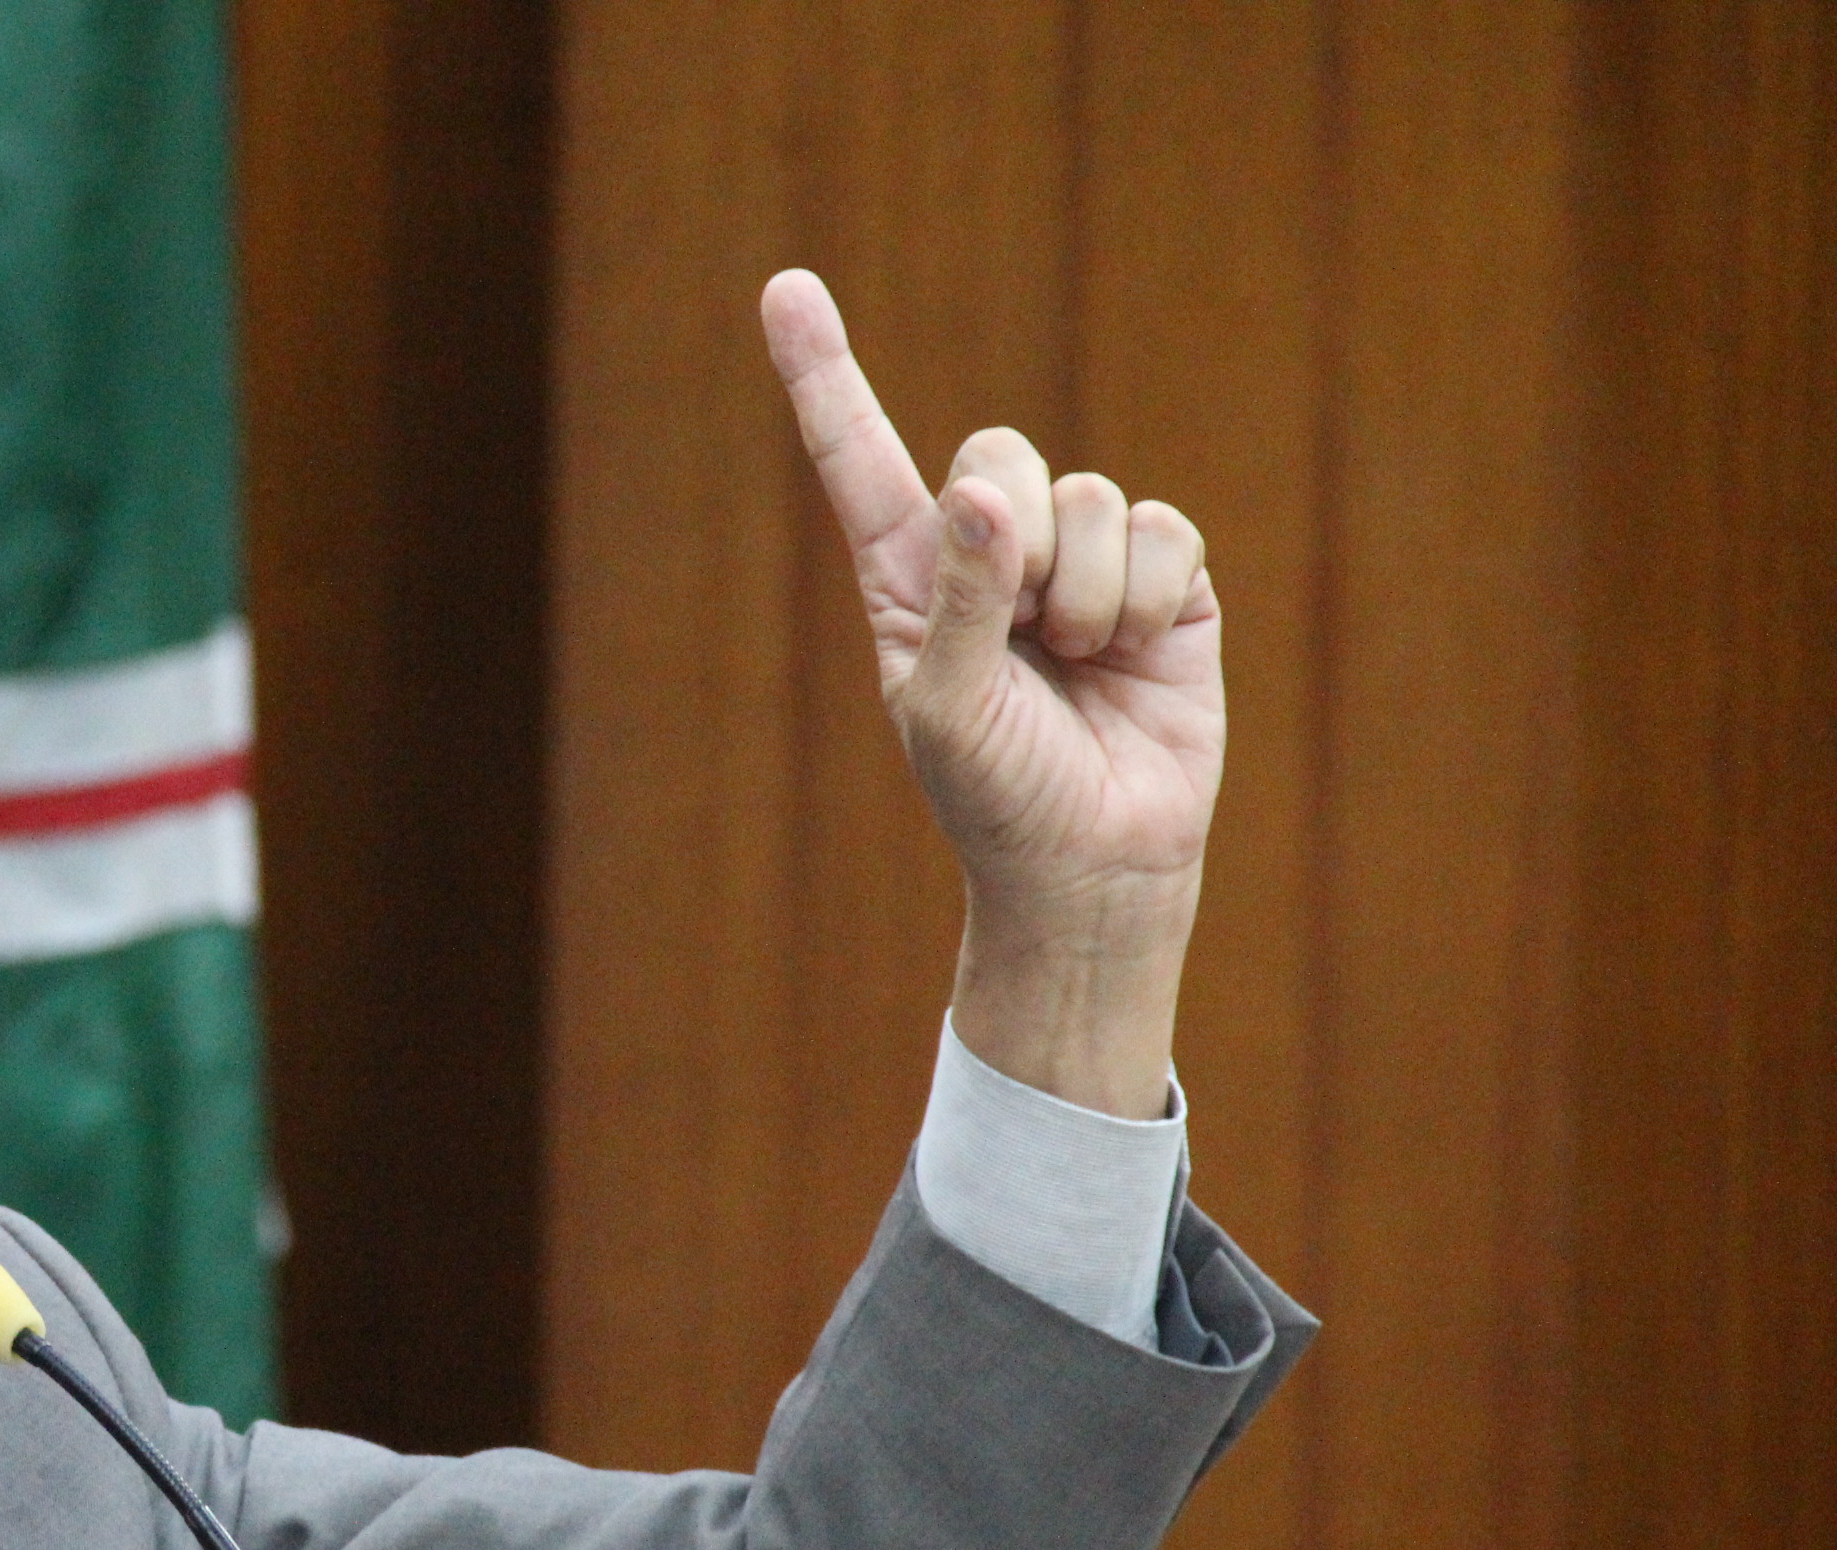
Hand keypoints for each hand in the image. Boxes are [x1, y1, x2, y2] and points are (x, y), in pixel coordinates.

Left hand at [760, 269, 1220, 1117]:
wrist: (1093, 862)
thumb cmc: (995, 796)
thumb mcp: (947, 708)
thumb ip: (959, 600)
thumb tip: (985, 497)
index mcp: (908, 577)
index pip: (859, 458)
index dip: (823, 373)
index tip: (784, 288)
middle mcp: (990, 552)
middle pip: (997, 451)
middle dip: (1015, 534)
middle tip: (1024, 631)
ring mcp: (1081, 560)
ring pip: (1087, 496)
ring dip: (1084, 592)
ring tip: (1077, 664)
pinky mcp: (1164, 580)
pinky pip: (1163, 530)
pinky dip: (1145, 597)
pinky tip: (1131, 656)